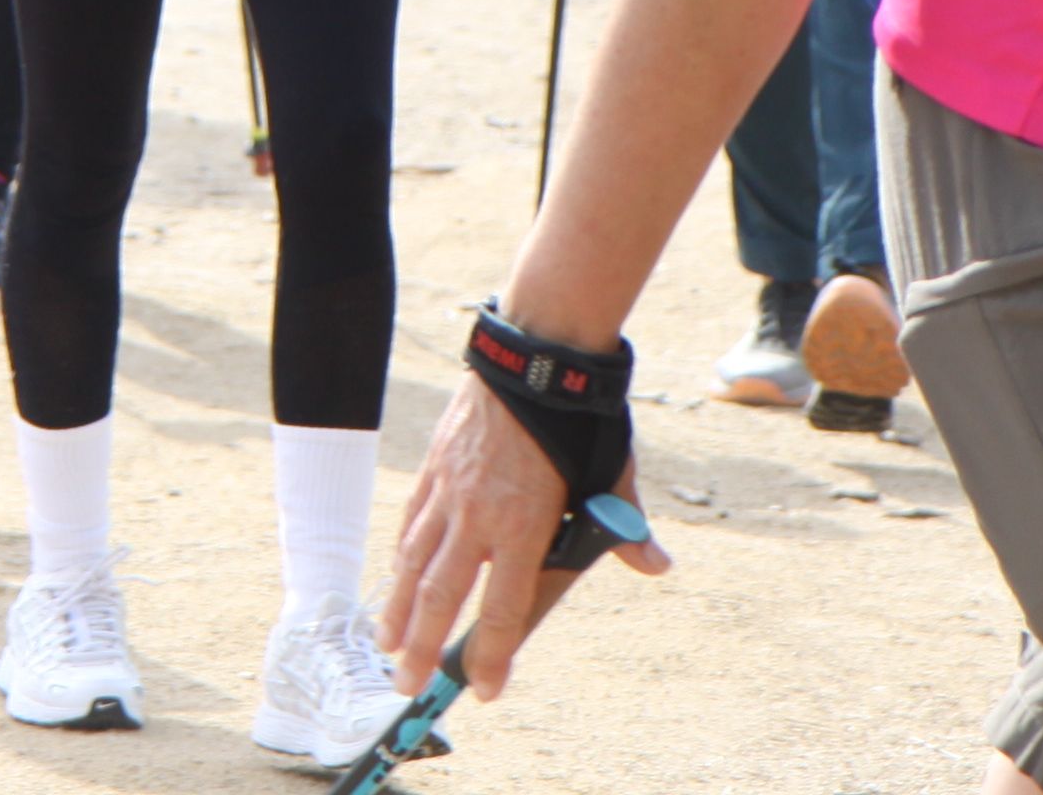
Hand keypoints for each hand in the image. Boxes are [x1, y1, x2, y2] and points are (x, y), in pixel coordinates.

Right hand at [376, 377, 671, 700]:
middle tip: (406, 688)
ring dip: (398, 609)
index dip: (493, 654)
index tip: (485, 689)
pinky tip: (396, 579)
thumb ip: (623, 526)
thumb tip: (656, 564)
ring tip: (386, 646)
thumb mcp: (611, 474)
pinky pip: (413, 522)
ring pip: (413, 562)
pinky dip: (401, 557)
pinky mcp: (435, 466)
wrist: (538, 354)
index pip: (504, 607)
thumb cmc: (579, 417)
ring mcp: (450, 489)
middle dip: (423, 647)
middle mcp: (478, 514)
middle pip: (441, 595)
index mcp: (525, 523)